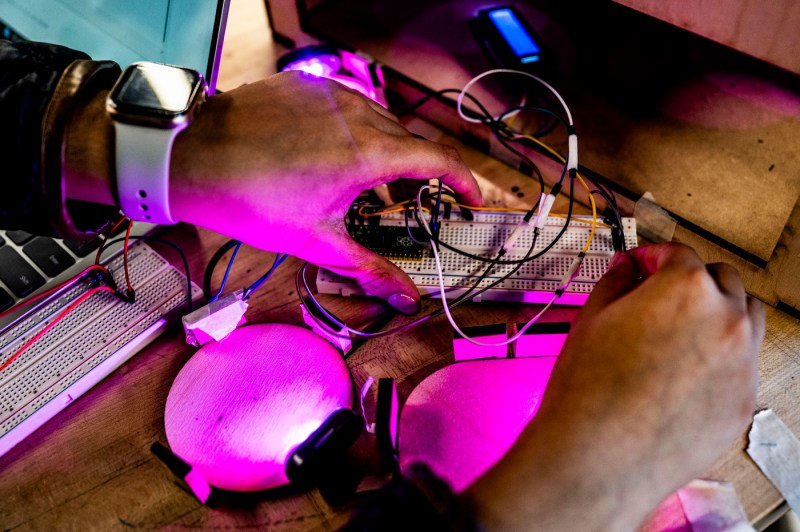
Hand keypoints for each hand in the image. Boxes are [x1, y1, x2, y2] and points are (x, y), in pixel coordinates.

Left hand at [169, 72, 481, 312]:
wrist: (191, 154)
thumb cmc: (249, 198)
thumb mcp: (316, 240)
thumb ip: (369, 268)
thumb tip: (406, 298)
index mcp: (369, 152)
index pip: (439, 160)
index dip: (463, 181)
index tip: (470, 200)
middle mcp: (359, 114)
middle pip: (410, 144)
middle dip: (419, 176)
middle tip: (409, 205)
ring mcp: (333, 94)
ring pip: (380, 124)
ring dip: (386, 154)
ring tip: (365, 186)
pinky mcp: (309, 85)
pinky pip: (350, 108)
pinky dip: (357, 133)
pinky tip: (332, 156)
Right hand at [466, 243, 763, 530]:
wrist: (598, 457)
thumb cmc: (589, 394)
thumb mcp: (590, 321)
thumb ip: (615, 284)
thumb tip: (627, 270)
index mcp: (684, 290)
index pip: (678, 254)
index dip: (652, 256)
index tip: (642, 265)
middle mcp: (724, 320)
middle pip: (722, 279)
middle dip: (691, 280)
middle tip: (660, 295)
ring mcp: (741, 362)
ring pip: (746, 318)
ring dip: (719, 313)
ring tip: (683, 330)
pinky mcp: (743, 401)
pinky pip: (742, 365)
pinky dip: (722, 358)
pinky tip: (686, 372)